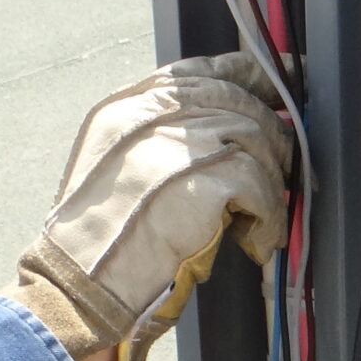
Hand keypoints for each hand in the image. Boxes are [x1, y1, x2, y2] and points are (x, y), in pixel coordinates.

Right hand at [8, 51, 291, 360]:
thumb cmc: (98, 245)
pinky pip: (259, 187)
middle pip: (235, 101)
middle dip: (269, 136)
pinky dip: (267, 218)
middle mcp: (148, 116)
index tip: (275, 91)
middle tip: (283, 169)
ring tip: (260, 217)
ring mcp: (172, 145)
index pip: (199, 72)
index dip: (246, 78)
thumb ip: (161, 139)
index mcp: (125, 108)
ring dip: (269, 183)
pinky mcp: (199, 182)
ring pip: (254, 140)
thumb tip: (229, 131)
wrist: (78, 288)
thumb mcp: (115, 169)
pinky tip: (255, 240)